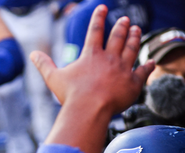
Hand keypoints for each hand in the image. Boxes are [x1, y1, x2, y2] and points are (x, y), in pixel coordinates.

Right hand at [30, 6, 153, 115]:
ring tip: (137, 30)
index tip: (102, 7)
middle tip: (125, 19)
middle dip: (122, 26)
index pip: (95, 30)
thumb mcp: (54, 78)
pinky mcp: (133, 83)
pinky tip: (152, 61)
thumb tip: (32, 54)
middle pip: (118, 37)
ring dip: (135, 38)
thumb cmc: (71, 96)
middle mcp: (109, 58)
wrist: (90, 110)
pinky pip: (143, 72)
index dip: (99, 17)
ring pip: (132, 49)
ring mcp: (123, 69)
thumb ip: (44, 64)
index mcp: (91, 55)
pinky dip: (148, 66)